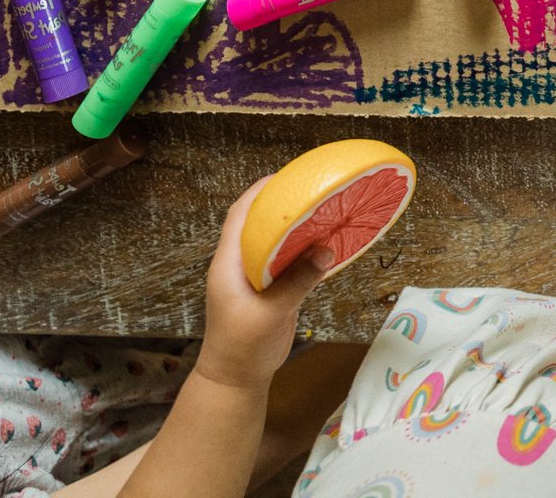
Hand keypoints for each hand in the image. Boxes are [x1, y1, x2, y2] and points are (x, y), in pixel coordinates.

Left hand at [193, 180, 334, 394]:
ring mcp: (254, 277)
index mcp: (228, 264)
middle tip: (312, 189)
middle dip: (281, 203)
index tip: (284, 176)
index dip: (258, 193)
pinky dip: (304, 249)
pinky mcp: (269, 290)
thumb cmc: (243, 346)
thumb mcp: (271, 313)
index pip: (238, 216)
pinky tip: (326, 244)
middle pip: (257, 223)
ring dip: (296, 227)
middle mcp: (240, 265)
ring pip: (274, 241)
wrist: (235, 379)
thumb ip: (297, 281)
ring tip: (324, 210)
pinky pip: (286, 260)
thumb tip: (326, 250)